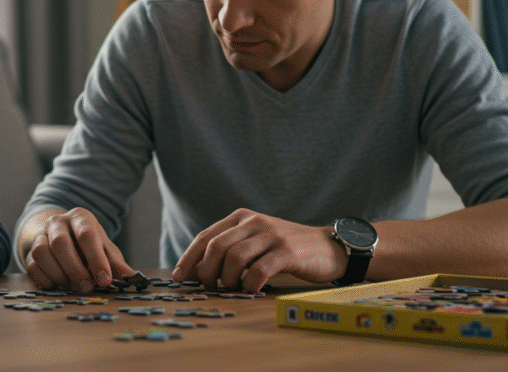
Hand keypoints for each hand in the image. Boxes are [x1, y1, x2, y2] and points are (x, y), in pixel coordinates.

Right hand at [21, 208, 135, 292]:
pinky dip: (45, 279)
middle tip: (88, 288)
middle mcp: (57, 222)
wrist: (63, 239)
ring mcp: (41, 235)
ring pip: (42, 252)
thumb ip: (116, 264)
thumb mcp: (106, 250)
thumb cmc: (89, 247)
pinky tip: (58, 285)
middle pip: (60, 243)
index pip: (86, 235)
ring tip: (73, 286)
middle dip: (75, 269)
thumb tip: (133, 277)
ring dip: (59, 274)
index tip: (105, 280)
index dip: (96, 259)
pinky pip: (31, 266)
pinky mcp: (30, 252)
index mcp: (80, 217)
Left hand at [171, 209, 346, 291]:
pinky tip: (252, 290)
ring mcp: (270, 235)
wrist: (327, 246)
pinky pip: (259, 270)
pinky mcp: (286, 251)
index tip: (179, 277)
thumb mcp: (255, 241)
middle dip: (205, 271)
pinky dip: (250, 284)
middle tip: (208, 287)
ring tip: (232, 289)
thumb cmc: (285, 248)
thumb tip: (197, 273)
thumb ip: (230, 250)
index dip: (189, 258)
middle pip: (216, 247)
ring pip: (234, 257)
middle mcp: (253, 222)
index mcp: (241, 218)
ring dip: (227, 279)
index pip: (205, 237)